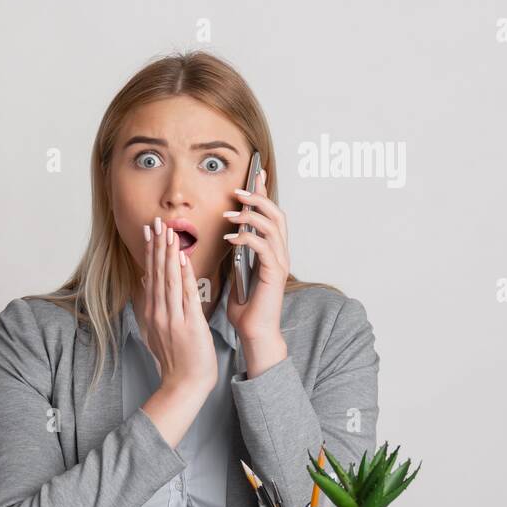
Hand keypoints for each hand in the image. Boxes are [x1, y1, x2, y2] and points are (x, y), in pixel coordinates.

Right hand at [141, 215, 217, 396]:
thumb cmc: (176, 361)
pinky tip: (184, 259)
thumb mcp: (157, 331)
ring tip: (169, 231)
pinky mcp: (188, 324)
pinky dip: (184, 275)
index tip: (150, 231)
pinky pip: (186, 294)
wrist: (183, 385)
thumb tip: (147, 282)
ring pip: (170, 279)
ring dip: (169, 254)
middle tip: (157, 222)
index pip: (151, 275)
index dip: (150, 251)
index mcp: (152, 312)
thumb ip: (152, 305)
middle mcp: (158, 312)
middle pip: (157, 273)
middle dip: (157, 245)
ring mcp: (172, 317)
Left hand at [223, 168, 288, 345]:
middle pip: (277, 214)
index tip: (255, 175)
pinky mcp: (275, 274)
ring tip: (230, 213)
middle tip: (238, 191)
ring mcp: (280, 263)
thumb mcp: (237, 274)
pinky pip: (264, 247)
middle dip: (258, 198)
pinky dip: (247, 238)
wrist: (254, 332)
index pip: (270, 215)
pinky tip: (231, 237)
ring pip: (273, 227)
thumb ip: (236, 256)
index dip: (264, 194)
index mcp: (271, 251)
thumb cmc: (245, 308)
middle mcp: (280, 253)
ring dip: (250, 216)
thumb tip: (226, 238)